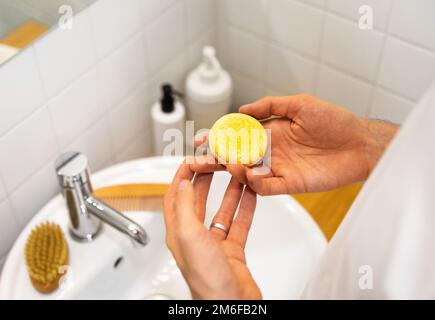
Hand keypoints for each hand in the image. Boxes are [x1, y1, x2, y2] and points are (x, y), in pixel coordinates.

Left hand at [163, 162, 261, 299]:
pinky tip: (251, 196)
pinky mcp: (232, 251)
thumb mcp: (190, 235)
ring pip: (222, 211)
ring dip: (229, 192)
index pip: (175, 198)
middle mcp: (195, 237)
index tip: (191, 160)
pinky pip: (239, 224)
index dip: (181, 177)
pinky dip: (245, 209)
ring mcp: (214, 244)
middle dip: (206, 180)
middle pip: (198, 202)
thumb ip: (185, 207)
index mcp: (179, 233)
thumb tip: (182, 184)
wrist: (231, 304)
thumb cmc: (207, 278)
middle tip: (216, 164)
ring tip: (236, 174)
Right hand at [192, 94, 397, 194]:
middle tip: (197, 161)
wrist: (360, 143)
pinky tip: (249, 174)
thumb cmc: (333, 121)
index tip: (200, 139)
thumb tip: (241, 110)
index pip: (236, 136)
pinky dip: (255, 183)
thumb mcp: (299, 104)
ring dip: (233, 170)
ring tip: (224, 164)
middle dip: (215, 159)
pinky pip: (267, 187)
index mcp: (269, 132)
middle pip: (236, 157)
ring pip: (248, 173)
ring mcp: (279, 168)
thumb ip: (269, 106)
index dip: (218, 138)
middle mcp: (270, 151)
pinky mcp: (290, 184)